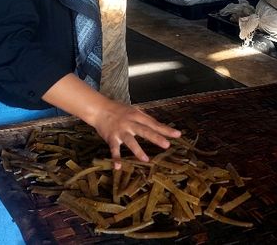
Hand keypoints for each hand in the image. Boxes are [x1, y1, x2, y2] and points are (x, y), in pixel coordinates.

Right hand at [42, 73, 180, 168]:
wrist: (99, 109)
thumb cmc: (118, 110)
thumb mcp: (133, 110)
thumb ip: (145, 118)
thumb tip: (158, 125)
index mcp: (137, 116)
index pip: (153, 123)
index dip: (165, 129)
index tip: (177, 134)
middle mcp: (130, 123)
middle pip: (144, 131)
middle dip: (156, 138)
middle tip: (167, 145)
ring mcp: (120, 131)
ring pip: (130, 141)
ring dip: (138, 150)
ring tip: (146, 160)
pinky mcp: (111, 138)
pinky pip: (114, 149)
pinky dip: (116, 158)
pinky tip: (118, 167)